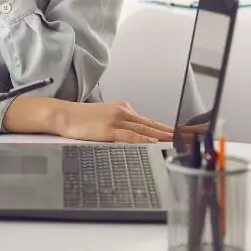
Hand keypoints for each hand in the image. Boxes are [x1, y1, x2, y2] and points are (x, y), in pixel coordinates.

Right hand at [58, 101, 174, 143]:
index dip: (165, 128)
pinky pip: (130, 135)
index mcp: (122, 108)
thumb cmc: (80, 118)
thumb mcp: (104, 117)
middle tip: (186, 137)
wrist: (63, 115)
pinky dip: (144, 139)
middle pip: (151, 124)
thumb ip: (120, 124)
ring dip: (162, 136)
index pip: (149, 120)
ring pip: (144, 130)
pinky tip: (153, 142)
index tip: (179, 134)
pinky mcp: (109, 130)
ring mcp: (116, 120)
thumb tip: (133, 135)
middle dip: (170, 132)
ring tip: (177, 142)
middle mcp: (122, 112)